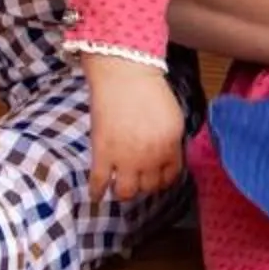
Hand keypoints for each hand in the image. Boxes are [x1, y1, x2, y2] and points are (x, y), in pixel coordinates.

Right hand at [81, 55, 184, 202]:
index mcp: (170, 146)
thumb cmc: (149, 89)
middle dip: (145, 184)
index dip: (163, 178)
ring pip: (126, 192)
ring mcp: (126, 158)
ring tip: (120, 186)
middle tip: (138, 178)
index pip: (170, 176)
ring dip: (124, 192)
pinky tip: (96, 195)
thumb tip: (167, 157)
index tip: (156, 177)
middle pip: (149, 187)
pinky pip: (99, 183)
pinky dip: (96, 192)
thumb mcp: (172, 116)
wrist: (124, 74)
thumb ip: (171, 140)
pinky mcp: (103, 154)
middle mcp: (150, 157)